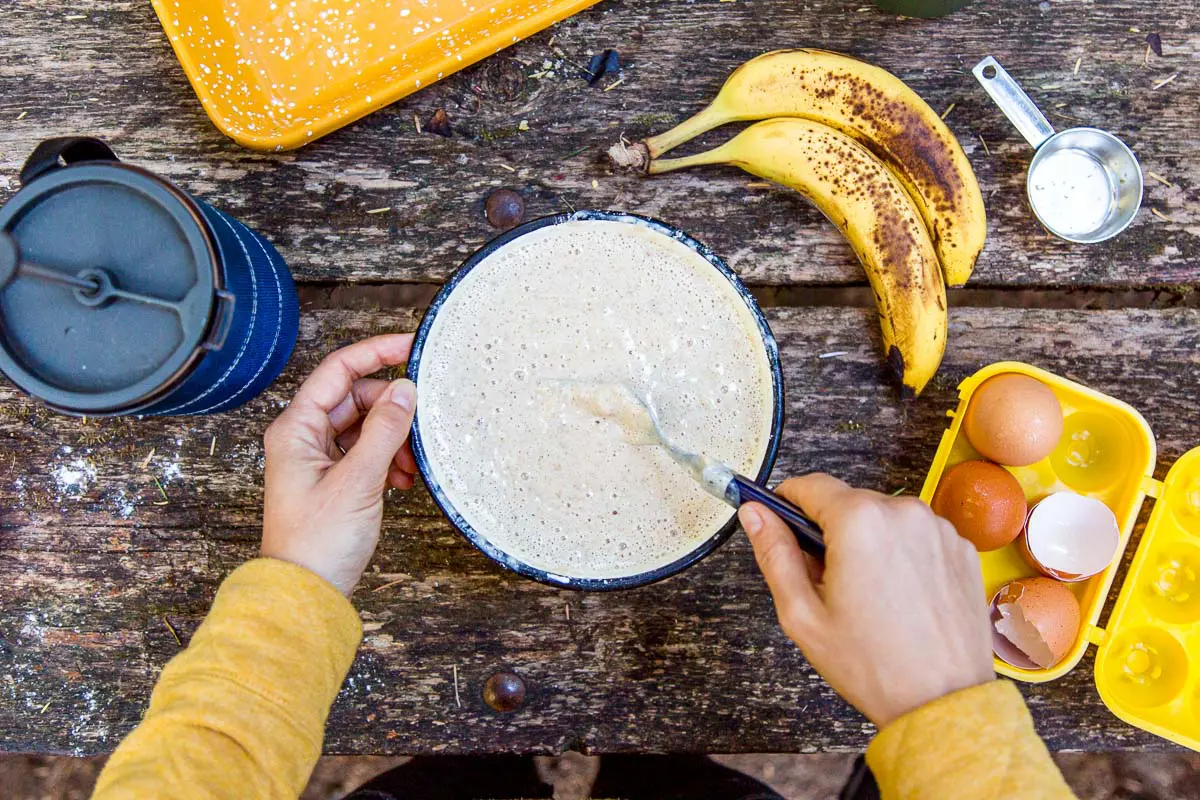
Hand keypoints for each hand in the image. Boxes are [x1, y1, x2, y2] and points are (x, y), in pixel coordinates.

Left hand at [261, 335, 418, 595]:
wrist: (305, 593)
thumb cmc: (317, 542)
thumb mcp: (358, 481)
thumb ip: (384, 431)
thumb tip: (406, 389)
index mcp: (296, 429)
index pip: (338, 370)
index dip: (375, 353)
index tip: (410, 346)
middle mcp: (304, 437)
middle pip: (356, 398)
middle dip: (392, 411)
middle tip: (420, 425)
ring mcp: (319, 458)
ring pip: (366, 427)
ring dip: (393, 440)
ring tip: (409, 466)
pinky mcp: (334, 479)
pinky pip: (367, 452)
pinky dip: (388, 460)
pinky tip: (402, 481)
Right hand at [738, 474, 993, 727]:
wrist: (943, 701)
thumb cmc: (873, 665)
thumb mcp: (802, 614)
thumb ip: (774, 554)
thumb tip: (754, 514)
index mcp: (859, 522)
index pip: (810, 485)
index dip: (787, 502)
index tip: (779, 522)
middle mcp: (904, 513)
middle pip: (848, 502)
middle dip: (830, 531)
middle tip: (826, 581)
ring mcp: (938, 528)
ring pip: (884, 518)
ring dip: (869, 541)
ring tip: (869, 595)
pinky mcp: (961, 548)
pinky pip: (917, 535)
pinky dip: (902, 554)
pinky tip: (901, 596)